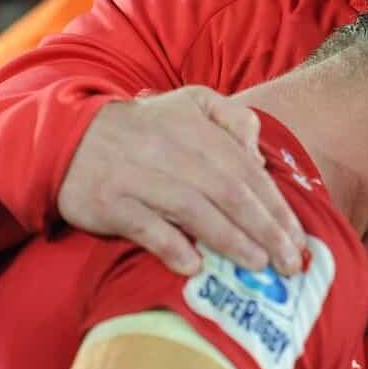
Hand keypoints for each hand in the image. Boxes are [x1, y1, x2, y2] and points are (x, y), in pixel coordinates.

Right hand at [58, 87, 306, 276]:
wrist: (69, 137)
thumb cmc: (143, 128)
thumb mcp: (190, 103)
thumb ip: (232, 118)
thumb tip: (259, 154)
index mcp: (197, 131)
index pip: (248, 172)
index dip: (277, 208)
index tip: (298, 240)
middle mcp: (173, 153)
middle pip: (230, 194)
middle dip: (266, 230)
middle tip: (289, 263)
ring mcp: (141, 179)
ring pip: (195, 211)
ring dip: (231, 241)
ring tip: (258, 265)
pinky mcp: (112, 203)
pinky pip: (147, 227)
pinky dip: (171, 246)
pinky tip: (194, 265)